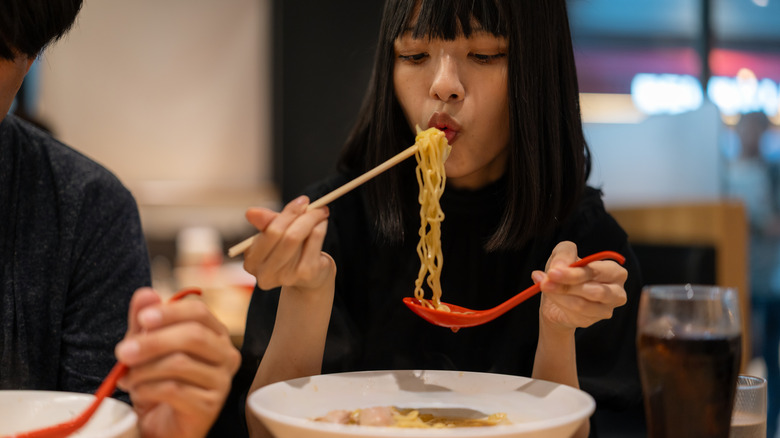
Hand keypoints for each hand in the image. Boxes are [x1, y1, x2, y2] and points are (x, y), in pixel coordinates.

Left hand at [115, 288, 240, 437]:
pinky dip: (148, 389)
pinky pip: (175, 390)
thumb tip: (146, 293)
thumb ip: (145, 322)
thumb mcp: (146, 349)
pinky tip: (138, 393)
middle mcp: (226, 354)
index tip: (143, 319)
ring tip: (128, 377)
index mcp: (215, 334)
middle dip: (153, 342)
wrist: (162, 426)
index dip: (170, 312)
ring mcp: (222, 381)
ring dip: (145, 369)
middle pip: (193, 336)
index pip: (199, 312)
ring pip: (181, 363)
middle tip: (123, 352)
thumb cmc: (158, 384)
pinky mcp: (210, 406)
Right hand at [243, 195, 334, 291]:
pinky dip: (321, 227)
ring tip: (321, 212)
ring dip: (313, 219)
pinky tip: (322, 224)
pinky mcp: (306, 275)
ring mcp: (287, 277)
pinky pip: (315, 241)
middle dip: (301, 215)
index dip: (287, 214)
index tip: (301, 201)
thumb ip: (266, 223)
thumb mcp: (277, 235)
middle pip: (286, 236)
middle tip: (314, 204)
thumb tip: (250, 213)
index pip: (270, 233)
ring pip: (300, 236)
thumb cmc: (290, 251)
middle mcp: (266, 274)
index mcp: (252, 263)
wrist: (310, 277)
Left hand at [532, 241, 627, 331]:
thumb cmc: (566, 273)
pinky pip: (574, 315)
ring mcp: (606, 309)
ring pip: (582, 305)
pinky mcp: (592, 320)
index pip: (597, 272)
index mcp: (614, 271)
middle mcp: (616, 292)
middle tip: (545, 282)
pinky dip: (559, 304)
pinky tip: (552, 297)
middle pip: (595, 292)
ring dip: (559, 295)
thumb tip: (559, 267)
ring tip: (544, 286)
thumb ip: (564, 253)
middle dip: (567, 286)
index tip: (552, 272)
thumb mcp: (564, 255)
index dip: (574, 273)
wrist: (556, 297)